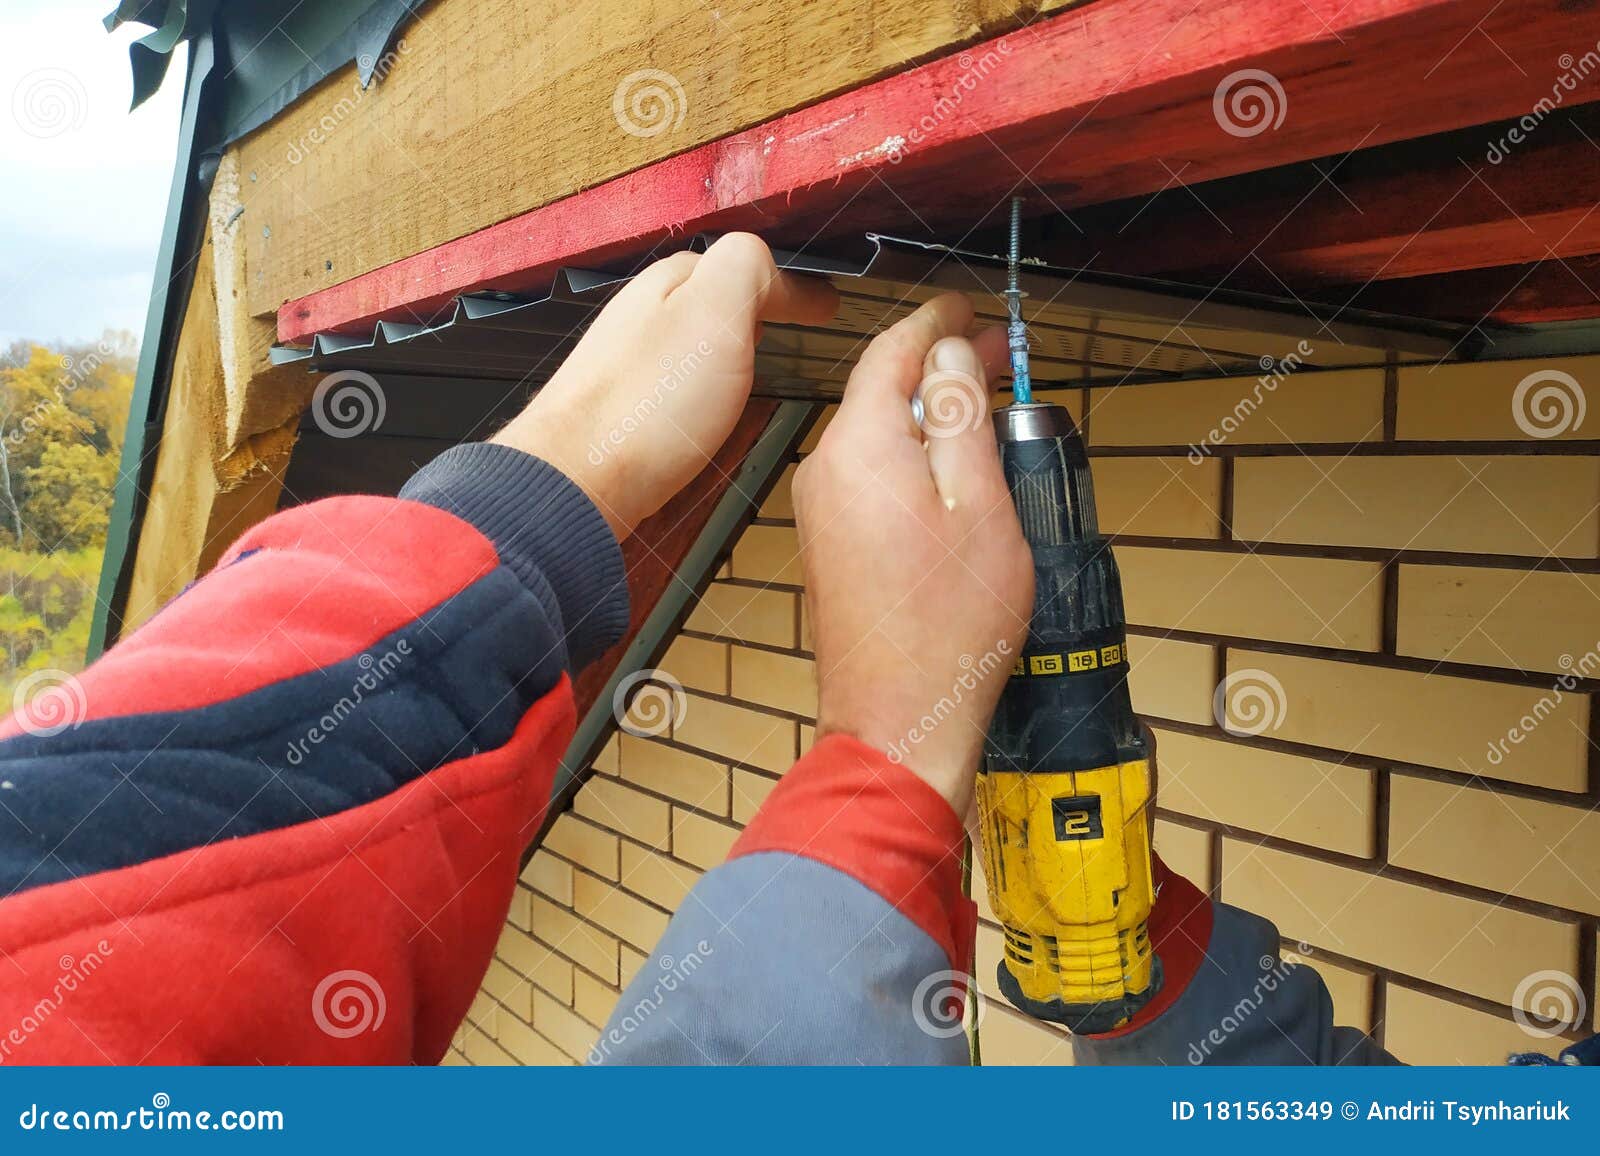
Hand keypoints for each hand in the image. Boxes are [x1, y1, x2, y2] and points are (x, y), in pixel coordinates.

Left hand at [493, 233, 837, 536]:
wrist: (577, 482)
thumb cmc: (647, 403)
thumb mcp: (716, 311)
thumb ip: (747, 269)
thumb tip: (777, 270)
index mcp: (666, 286)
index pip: (738, 263)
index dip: (787, 283)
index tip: (824, 304)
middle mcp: (640, 320)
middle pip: (706, 301)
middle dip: (750, 308)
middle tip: (790, 325)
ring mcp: (626, 371)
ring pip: (686, 346)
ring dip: (724, 352)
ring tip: (757, 371)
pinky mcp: (621, 420)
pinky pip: (671, 392)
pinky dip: (700, 393)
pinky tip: (709, 420)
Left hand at [794, 293, 1033, 814]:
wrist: (898, 717)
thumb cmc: (949, 625)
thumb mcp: (981, 504)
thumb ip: (961, 417)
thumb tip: (950, 353)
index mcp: (860, 447)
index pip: (892, 350)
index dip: (937, 321)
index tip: (974, 312)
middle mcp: (824, 468)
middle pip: (880, 390)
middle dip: (939, 369)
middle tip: (997, 363)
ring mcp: (819, 509)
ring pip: (876, 434)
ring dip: (927, 418)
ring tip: (986, 420)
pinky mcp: (827, 544)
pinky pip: (868, 476)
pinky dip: (909, 460)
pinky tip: (951, 477)